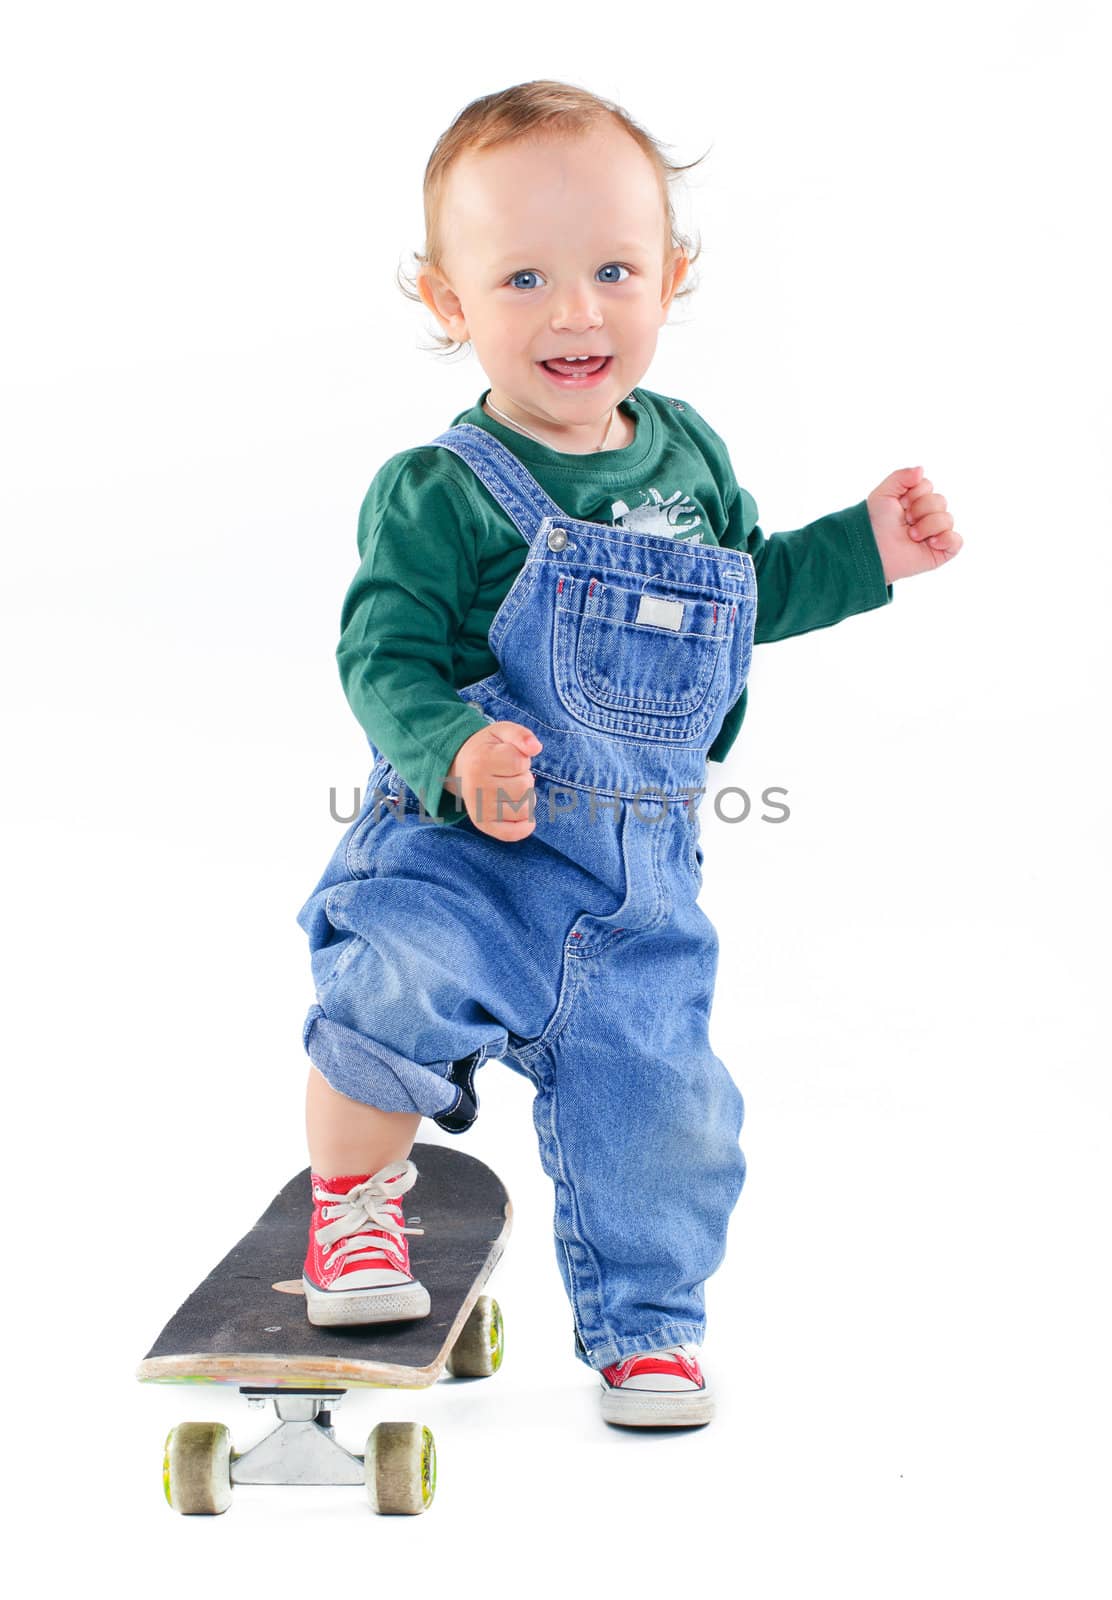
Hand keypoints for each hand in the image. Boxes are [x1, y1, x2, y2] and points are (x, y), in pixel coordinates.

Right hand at [446, 721, 542, 841]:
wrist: (461, 766)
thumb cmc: (488, 749)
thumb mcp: (502, 732)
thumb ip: (521, 735)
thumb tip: (535, 748)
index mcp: (480, 760)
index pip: (521, 763)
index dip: (522, 759)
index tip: (509, 757)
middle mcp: (476, 787)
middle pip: (525, 788)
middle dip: (525, 779)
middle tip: (509, 775)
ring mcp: (479, 808)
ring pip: (524, 809)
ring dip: (526, 799)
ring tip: (511, 789)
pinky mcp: (482, 824)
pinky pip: (512, 833)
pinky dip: (524, 826)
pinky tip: (522, 815)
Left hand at [866, 466, 962, 583]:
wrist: (872, 549)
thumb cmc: (875, 523)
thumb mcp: (884, 493)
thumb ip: (901, 476)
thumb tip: (921, 469)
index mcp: (915, 501)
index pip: (928, 486)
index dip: (914, 494)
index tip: (900, 505)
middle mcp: (927, 516)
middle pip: (940, 500)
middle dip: (921, 509)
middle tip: (905, 521)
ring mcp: (935, 534)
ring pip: (948, 519)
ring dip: (927, 526)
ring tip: (912, 536)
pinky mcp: (940, 551)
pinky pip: (957, 541)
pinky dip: (946, 539)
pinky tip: (931, 542)